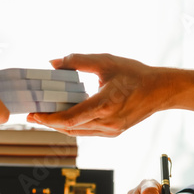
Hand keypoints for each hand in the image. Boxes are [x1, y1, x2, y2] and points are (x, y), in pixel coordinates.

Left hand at [27, 53, 193, 136]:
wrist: (160, 91)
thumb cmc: (136, 74)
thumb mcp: (106, 61)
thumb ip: (78, 60)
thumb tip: (53, 63)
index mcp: (105, 105)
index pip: (69, 119)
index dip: (48, 119)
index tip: (33, 114)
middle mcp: (107, 123)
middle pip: (69, 128)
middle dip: (48, 122)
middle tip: (33, 114)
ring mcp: (111, 131)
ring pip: (77, 133)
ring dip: (59, 125)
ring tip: (45, 116)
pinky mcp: (113, 132)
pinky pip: (87, 132)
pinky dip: (73, 126)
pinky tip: (65, 117)